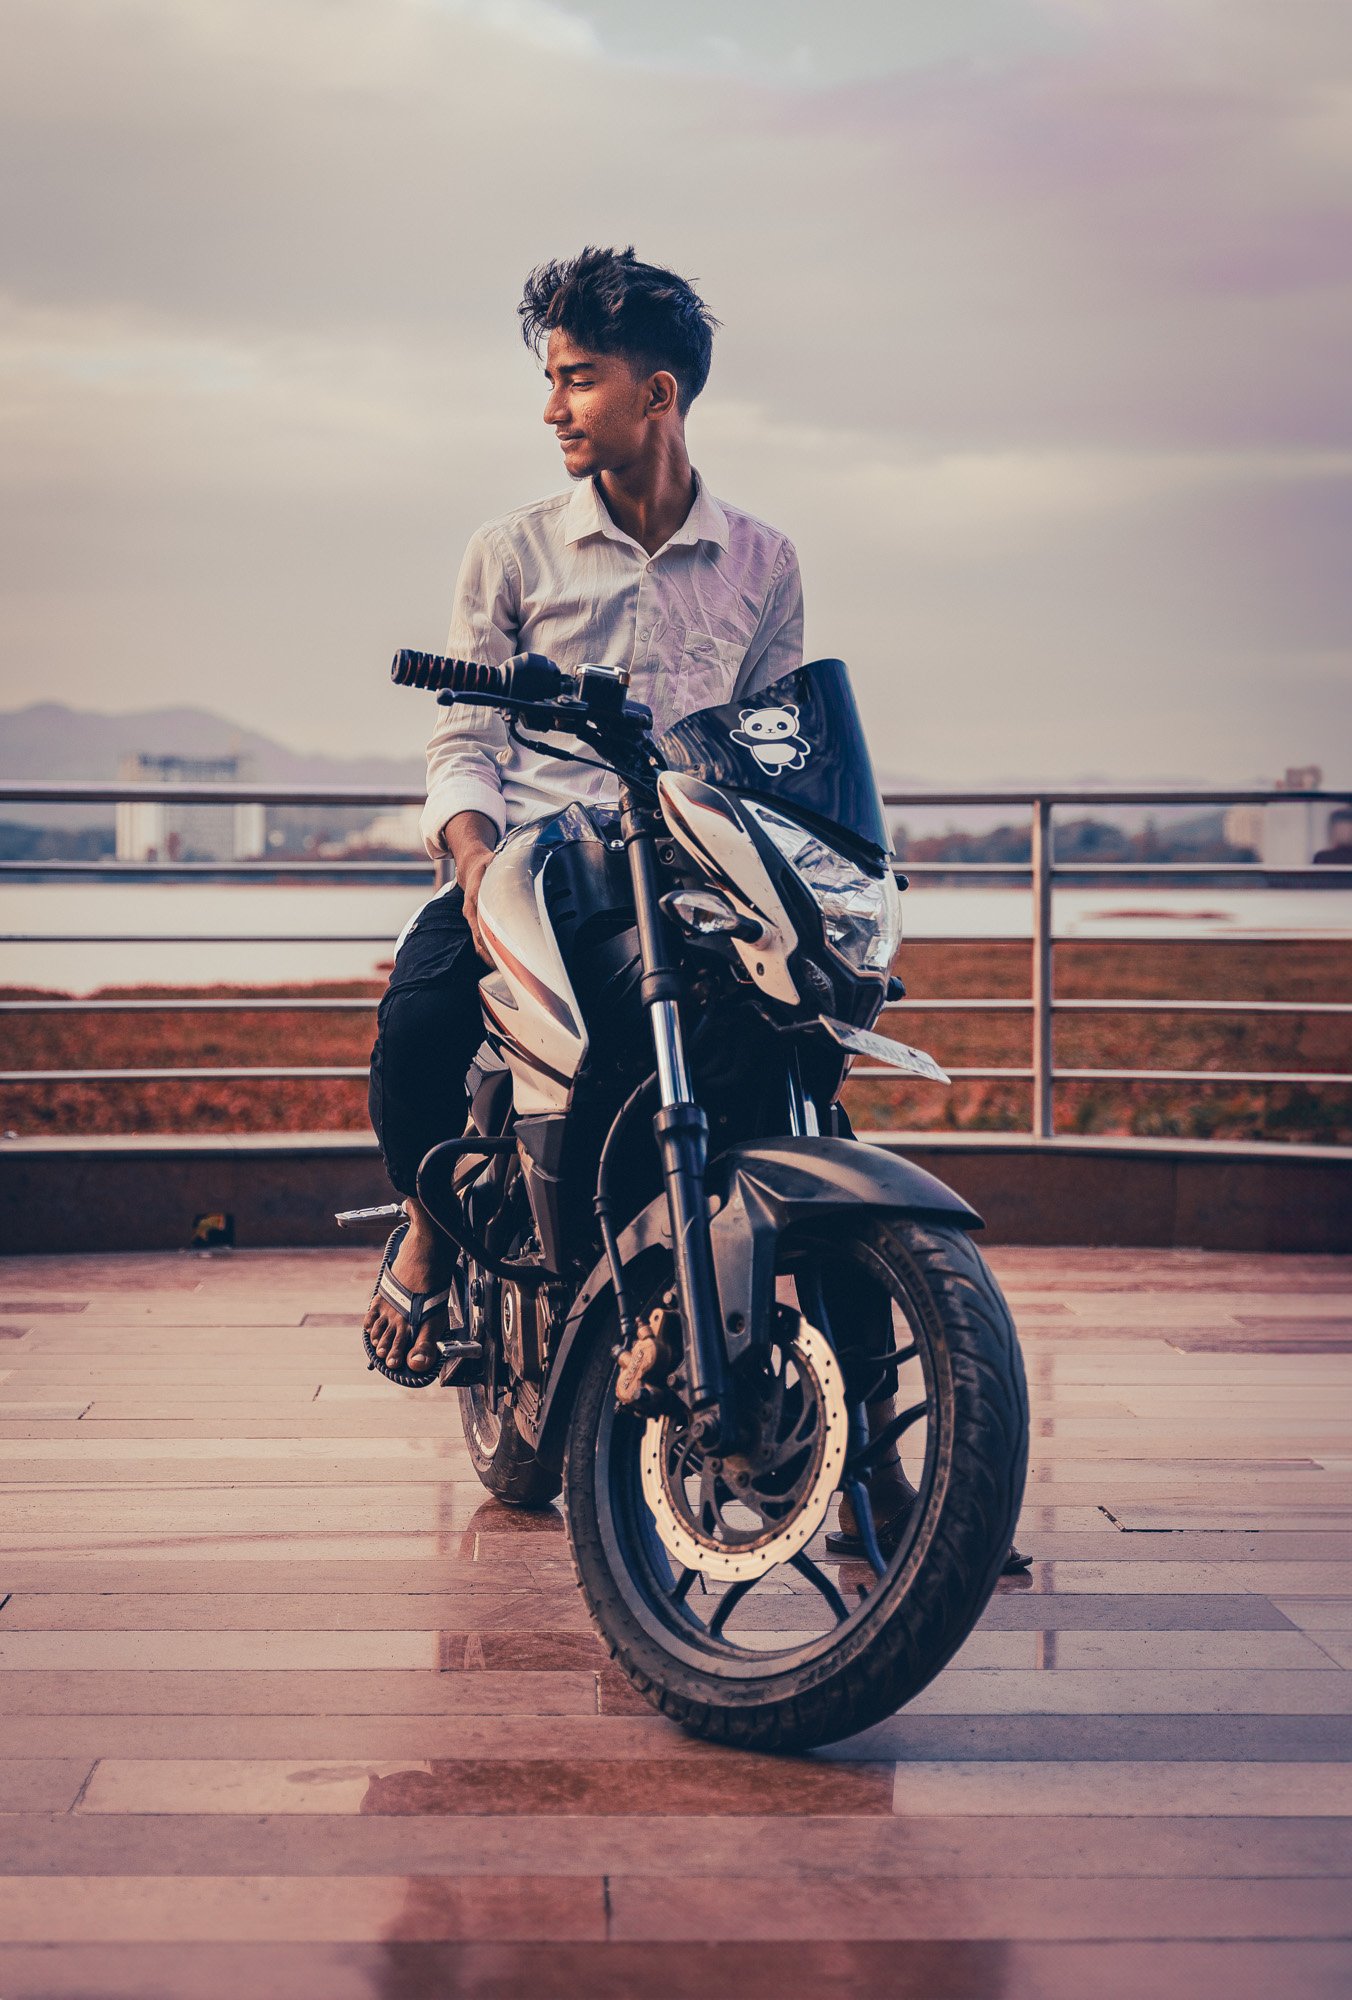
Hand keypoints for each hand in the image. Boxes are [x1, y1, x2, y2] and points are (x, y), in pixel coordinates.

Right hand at [442, 810, 499, 962]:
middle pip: (479, 939)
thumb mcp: (493, 861)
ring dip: (491, 957)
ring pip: (479, 943)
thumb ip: (502, 866)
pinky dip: (489, 952)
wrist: (469, 865)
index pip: (480, 924)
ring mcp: (472, 917)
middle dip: (492, 956)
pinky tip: (502, 962)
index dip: (490, 941)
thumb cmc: (484, 865)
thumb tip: (518, 864)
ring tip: (507, 971)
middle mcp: (471, 910)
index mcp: (474, 898)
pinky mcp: (475, 921)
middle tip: (508, 970)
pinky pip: (480, 939)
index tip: (503, 953)